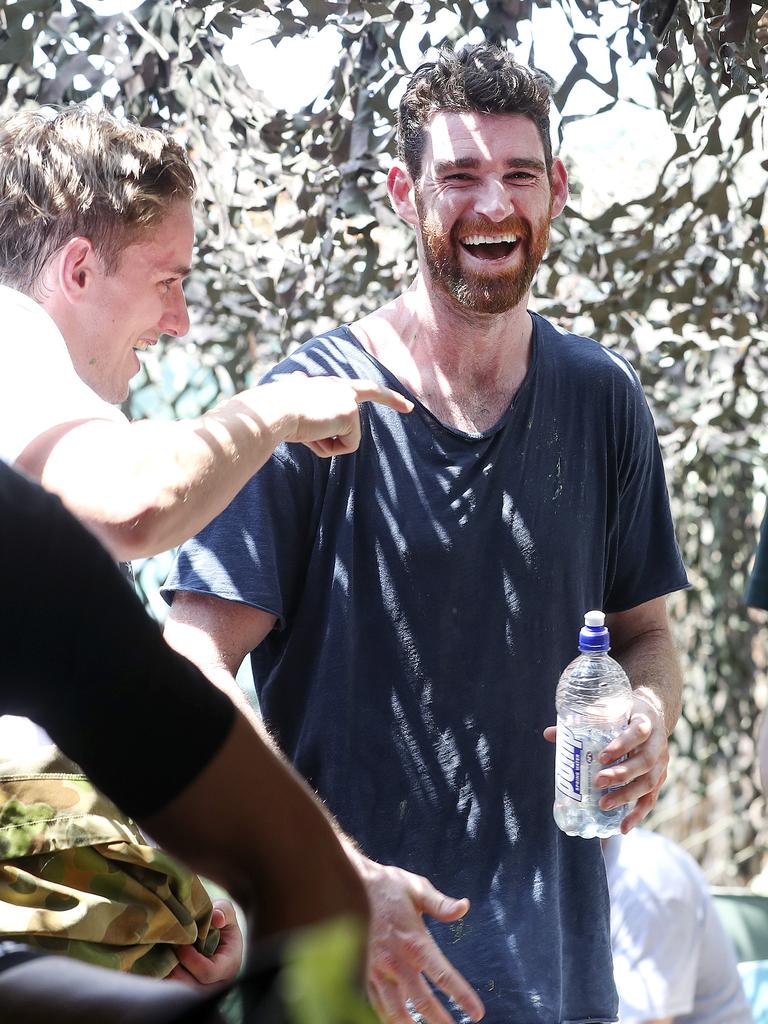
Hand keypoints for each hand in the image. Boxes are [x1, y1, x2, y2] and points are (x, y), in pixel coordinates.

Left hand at [167, 898, 243, 986]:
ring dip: (170, 977)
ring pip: (182, 993)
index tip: (182, 945)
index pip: (208, 972)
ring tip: (164, 958)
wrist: (216, 933)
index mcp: (230, 965)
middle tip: (168, 951)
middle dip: (177, 971)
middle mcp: (219, 983)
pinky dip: (167, 981)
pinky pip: (175, 993)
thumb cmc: (220, 920)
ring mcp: (205, 990)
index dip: (192, 960)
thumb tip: (217, 919)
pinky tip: (161, 966)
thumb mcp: (225, 910)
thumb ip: (223, 910)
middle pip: (193, 988)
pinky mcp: (192, 992)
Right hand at [266, 373, 412, 455]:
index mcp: (326, 384)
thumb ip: (302, 393)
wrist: (275, 410)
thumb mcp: (291, 401)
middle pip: (373, 391)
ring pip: (346, 436)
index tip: (395, 399)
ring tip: (307, 433)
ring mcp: (347, 399)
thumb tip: (296, 377)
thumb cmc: (275, 410)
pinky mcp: (350, 414)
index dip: (375, 393)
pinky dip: (329, 449)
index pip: (354, 386)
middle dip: (393, 400)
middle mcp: (340, 386)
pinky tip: (314, 437)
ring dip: (325, 444)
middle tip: (410, 408)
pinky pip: (347, 446)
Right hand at [350, 853, 484, 1023]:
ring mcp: (377, 970)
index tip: (476, 1013)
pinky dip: (387, 1018)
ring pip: (395, 1011)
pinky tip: (398, 1022)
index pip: (442, 975)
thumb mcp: (416, 888)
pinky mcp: (364, 973)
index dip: (461, 996)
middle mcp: (396, 961)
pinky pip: (376, 1004)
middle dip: (439, 1021)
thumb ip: (440, 903)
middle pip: (422, 1002)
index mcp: (414, 941)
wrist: (350, 884)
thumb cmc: (387, 887)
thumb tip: (464, 907)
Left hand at [543, 687, 669, 833]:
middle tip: (598, 782)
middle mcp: (658, 743)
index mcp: (646, 721)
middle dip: (621, 774)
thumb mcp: (609, 712)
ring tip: (604, 805)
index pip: (639, 732)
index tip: (602, 756)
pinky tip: (623, 828)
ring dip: (626, 796)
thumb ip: (582, 723)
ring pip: (649, 782)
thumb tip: (548, 734)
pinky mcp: (660, 779)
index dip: (622, 745)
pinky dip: (637, 814)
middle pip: (645, 761)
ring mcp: (662, 763)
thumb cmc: (624, 715)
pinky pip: (651, 799)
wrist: (652, 716)